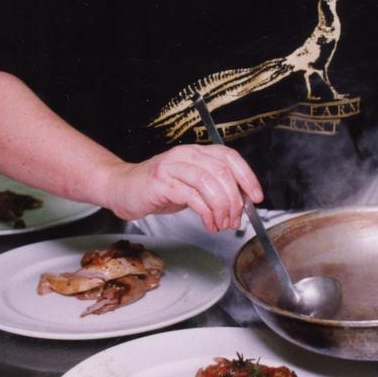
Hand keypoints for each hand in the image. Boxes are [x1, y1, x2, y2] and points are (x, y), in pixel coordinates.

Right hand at [102, 144, 262, 232]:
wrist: (121, 188)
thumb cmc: (158, 188)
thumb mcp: (191, 185)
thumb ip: (213, 188)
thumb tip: (241, 201)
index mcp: (196, 152)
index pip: (230, 157)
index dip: (247, 177)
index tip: (256, 196)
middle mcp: (185, 155)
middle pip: (222, 172)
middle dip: (234, 200)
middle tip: (235, 219)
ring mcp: (172, 167)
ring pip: (209, 183)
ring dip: (221, 208)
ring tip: (221, 224)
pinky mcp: (161, 183)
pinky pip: (192, 197)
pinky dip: (206, 213)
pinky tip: (208, 223)